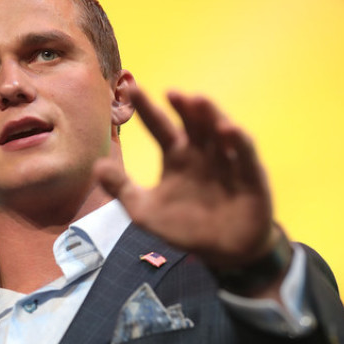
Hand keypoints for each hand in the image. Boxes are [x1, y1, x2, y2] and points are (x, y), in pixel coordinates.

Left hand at [95, 84, 279, 271]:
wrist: (223, 253)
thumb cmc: (186, 228)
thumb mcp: (145, 212)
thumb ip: (122, 189)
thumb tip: (95, 166)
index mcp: (176, 156)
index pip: (159, 126)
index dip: (147, 109)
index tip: (132, 89)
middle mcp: (201, 152)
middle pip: (192, 122)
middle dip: (183, 107)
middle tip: (172, 94)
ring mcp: (226, 160)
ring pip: (218, 130)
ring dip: (210, 114)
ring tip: (198, 100)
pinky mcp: (249, 174)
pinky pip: (244, 153)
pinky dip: (238, 140)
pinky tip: (228, 129)